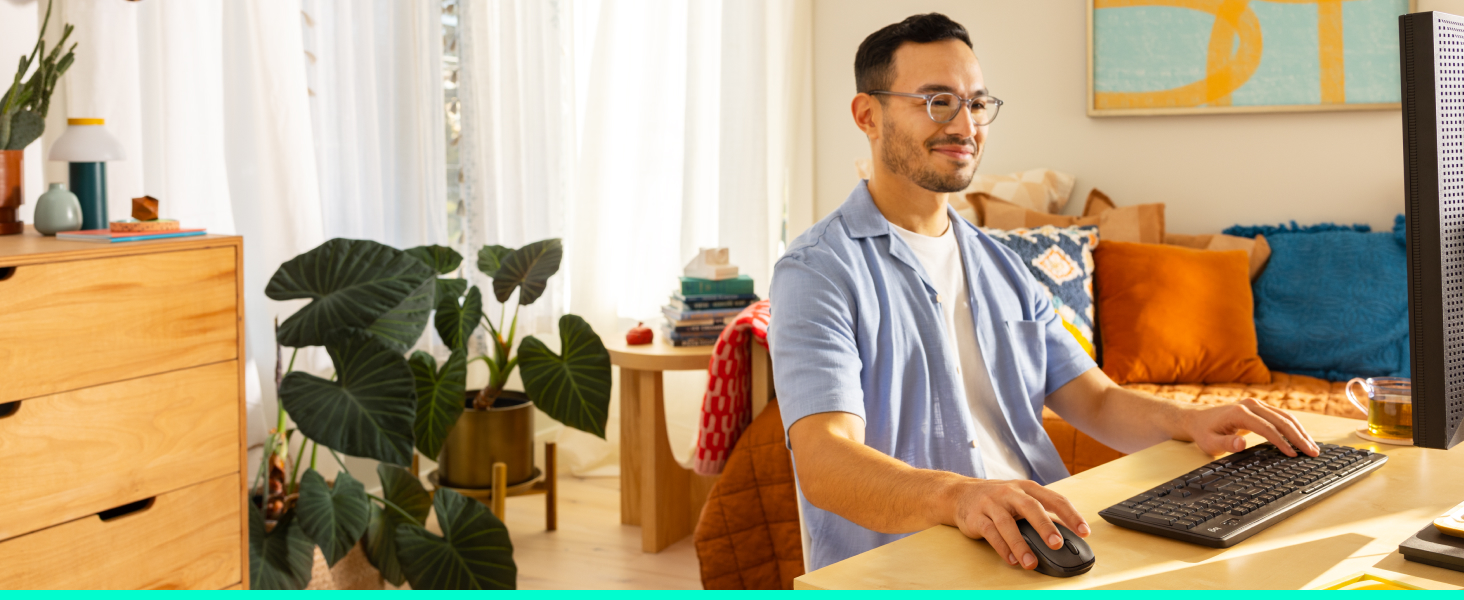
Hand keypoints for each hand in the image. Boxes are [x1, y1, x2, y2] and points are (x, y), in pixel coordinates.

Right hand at [949, 478, 1088, 570]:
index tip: (1084, 531)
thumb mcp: (1020, 499)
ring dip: (1021, 544)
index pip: (1054, 499)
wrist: (959, 494)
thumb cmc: (997, 499)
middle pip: (1031, 507)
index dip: (1071, 515)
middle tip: (1057, 544)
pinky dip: (1002, 547)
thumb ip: (1041, 513)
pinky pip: (990, 533)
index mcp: (1027, 488)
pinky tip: (1011, 559)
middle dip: (1045, 526)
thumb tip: (1066, 532)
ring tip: (1031, 562)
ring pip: (1008, 523)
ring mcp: (991, 503)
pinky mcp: (976, 516)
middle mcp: (1010, 492)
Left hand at [1182, 397, 1318, 457]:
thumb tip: (1241, 444)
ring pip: (1285, 417)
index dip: (1281, 442)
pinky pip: (1281, 417)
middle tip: (1313, 453)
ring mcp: (1257, 405)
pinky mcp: (1260, 408)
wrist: (1197, 418)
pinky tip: (1303, 439)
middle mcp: (1251, 405)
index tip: (1293, 455)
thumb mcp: (1209, 442)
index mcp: (1240, 413)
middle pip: (1281, 420)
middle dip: (1299, 437)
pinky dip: (1294, 428)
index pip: (1267, 428)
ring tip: (1314, 448)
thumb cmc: (1204, 432)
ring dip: (1301, 432)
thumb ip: (1225, 444)